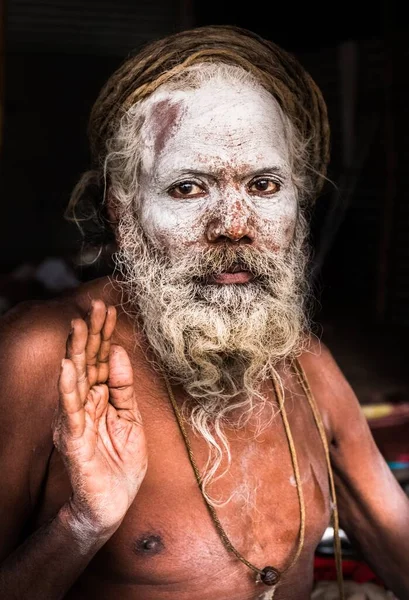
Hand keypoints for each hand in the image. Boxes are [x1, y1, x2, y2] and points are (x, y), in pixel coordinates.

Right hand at [53, 300, 146, 533]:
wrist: (114, 503)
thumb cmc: (121, 462)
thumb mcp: (131, 418)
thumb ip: (124, 387)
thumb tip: (119, 352)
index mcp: (101, 397)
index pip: (100, 359)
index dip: (104, 335)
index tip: (109, 309)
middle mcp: (85, 403)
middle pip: (87, 363)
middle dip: (91, 334)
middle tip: (96, 305)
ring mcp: (76, 420)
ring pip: (75, 380)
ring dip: (76, 352)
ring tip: (78, 326)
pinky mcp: (73, 439)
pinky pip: (70, 411)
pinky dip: (68, 388)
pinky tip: (67, 367)